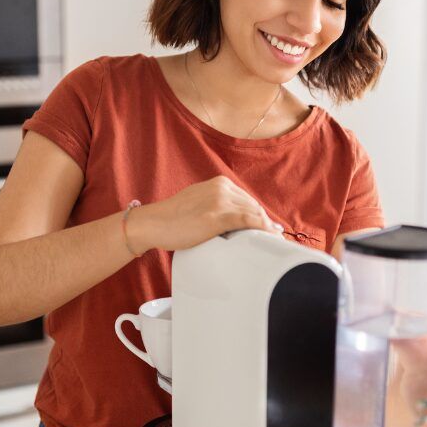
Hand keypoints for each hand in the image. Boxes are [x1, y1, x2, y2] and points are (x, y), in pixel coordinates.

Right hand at [126, 175, 282, 252]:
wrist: (152, 223)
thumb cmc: (173, 219)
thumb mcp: (199, 204)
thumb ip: (218, 208)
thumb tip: (237, 224)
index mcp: (219, 183)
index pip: (248, 201)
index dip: (260, 217)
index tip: (268, 230)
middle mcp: (222, 188)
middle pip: (254, 207)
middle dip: (265, 224)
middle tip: (273, 240)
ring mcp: (221, 201)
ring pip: (254, 214)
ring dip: (267, 229)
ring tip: (273, 243)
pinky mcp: (218, 216)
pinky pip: (249, 222)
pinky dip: (262, 230)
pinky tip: (269, 238)